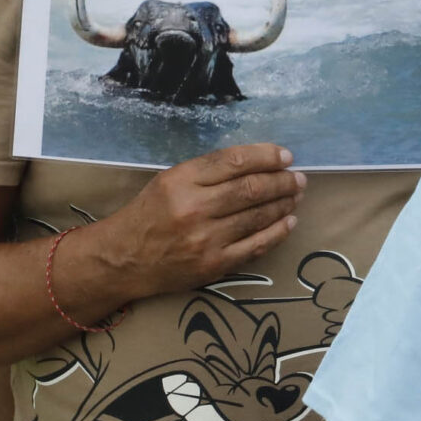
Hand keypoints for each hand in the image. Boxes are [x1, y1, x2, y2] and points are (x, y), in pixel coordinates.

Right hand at [90, 143, 304, 298]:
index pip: (234, 161)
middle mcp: (193, 208)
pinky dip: (278, 232)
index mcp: (180, 180)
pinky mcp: (213, 265)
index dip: (266, 156)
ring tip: (296, 195)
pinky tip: (289, 221)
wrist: (122, 260)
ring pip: (257, 216)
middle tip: (298, 178)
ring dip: (283, 203)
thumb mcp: (169, 181)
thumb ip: (207, 172)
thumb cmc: (149, 214)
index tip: (286, 156)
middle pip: (251, 188)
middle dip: (282, 181)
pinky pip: (256, 246)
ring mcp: (205, 239)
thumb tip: (257, 163)